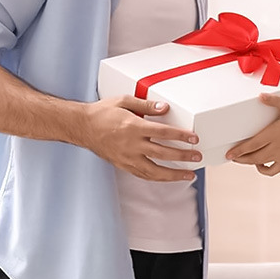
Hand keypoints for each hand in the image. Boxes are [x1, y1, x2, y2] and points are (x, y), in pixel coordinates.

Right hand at [84, 96, 200, 181]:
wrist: (82, 126)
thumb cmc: (102, 112)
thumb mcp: (124, 101)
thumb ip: (146, 105)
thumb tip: (164, 108)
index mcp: (134, 127)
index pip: (163, 133)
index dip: (181, 136)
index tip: (193, 138)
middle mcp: (132, 145)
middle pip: (163, 154)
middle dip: (183, 156)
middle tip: (197, 156)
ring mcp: (127, 158)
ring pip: (155, 171)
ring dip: (174, 174)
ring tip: (188, 175)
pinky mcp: (123, 165)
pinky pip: (143, 175)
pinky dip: (157, 177)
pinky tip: (166, 178)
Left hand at [224, 93, 279, 175]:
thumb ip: (274, 101)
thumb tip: (260, 96)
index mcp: (274, 133)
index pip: (251, 145)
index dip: (238, 151)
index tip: (229, 153)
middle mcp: (275, 147)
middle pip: (253, 157)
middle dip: (239, 158)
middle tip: (230, 156)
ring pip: (260, 164)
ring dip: (248, 163)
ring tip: (241, 159)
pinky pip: (272, 171)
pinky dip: (264, 170)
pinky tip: (260, 164)